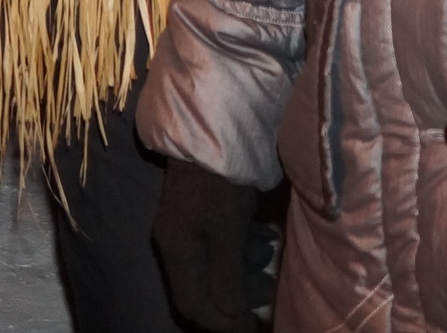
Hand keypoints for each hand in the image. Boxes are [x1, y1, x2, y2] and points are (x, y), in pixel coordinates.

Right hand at [151, 157, 265, 332]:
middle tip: (270, 288)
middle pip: (203, 289)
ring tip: (270, 252)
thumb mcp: (228, 233)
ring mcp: (185, 229)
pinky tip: (264, 236)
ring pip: (214, 268)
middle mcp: (175, 244)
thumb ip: (228, 278)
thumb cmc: (219, 185)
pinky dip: (242, 251)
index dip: (223, 322)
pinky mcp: (199, 215)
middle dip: (239, 295)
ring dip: (244, 270)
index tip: (255, 323)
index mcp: (176, 252)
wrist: (211, 133)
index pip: (192, 304)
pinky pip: (218, 248)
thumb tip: (232, 316)